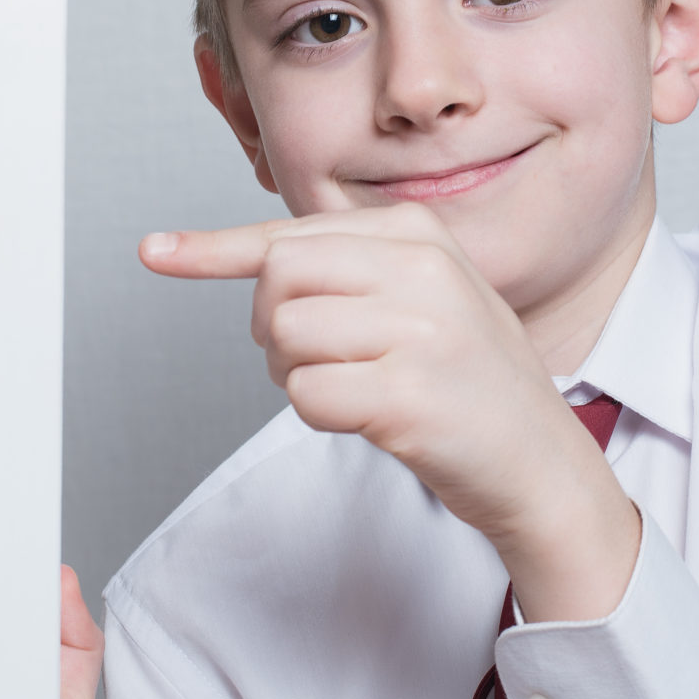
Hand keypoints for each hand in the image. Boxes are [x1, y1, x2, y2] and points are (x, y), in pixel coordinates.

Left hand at [141, 203, 639, 620]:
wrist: (543, 465)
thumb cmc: (468, 383)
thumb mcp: (423, 298)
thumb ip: (346, 270)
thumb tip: (244, 261)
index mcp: (421, 234)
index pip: (291, 233)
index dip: (213, 248)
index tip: (154, 251)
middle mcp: (423, 270)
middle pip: (276, 279)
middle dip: (272, 327)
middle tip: (321, 359)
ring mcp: (421, 331)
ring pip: (285, 337)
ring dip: (296, 376)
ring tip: (356, 389)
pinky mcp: (409, 395)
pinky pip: (305, 395)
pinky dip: (319, 415)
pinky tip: (370, 418)